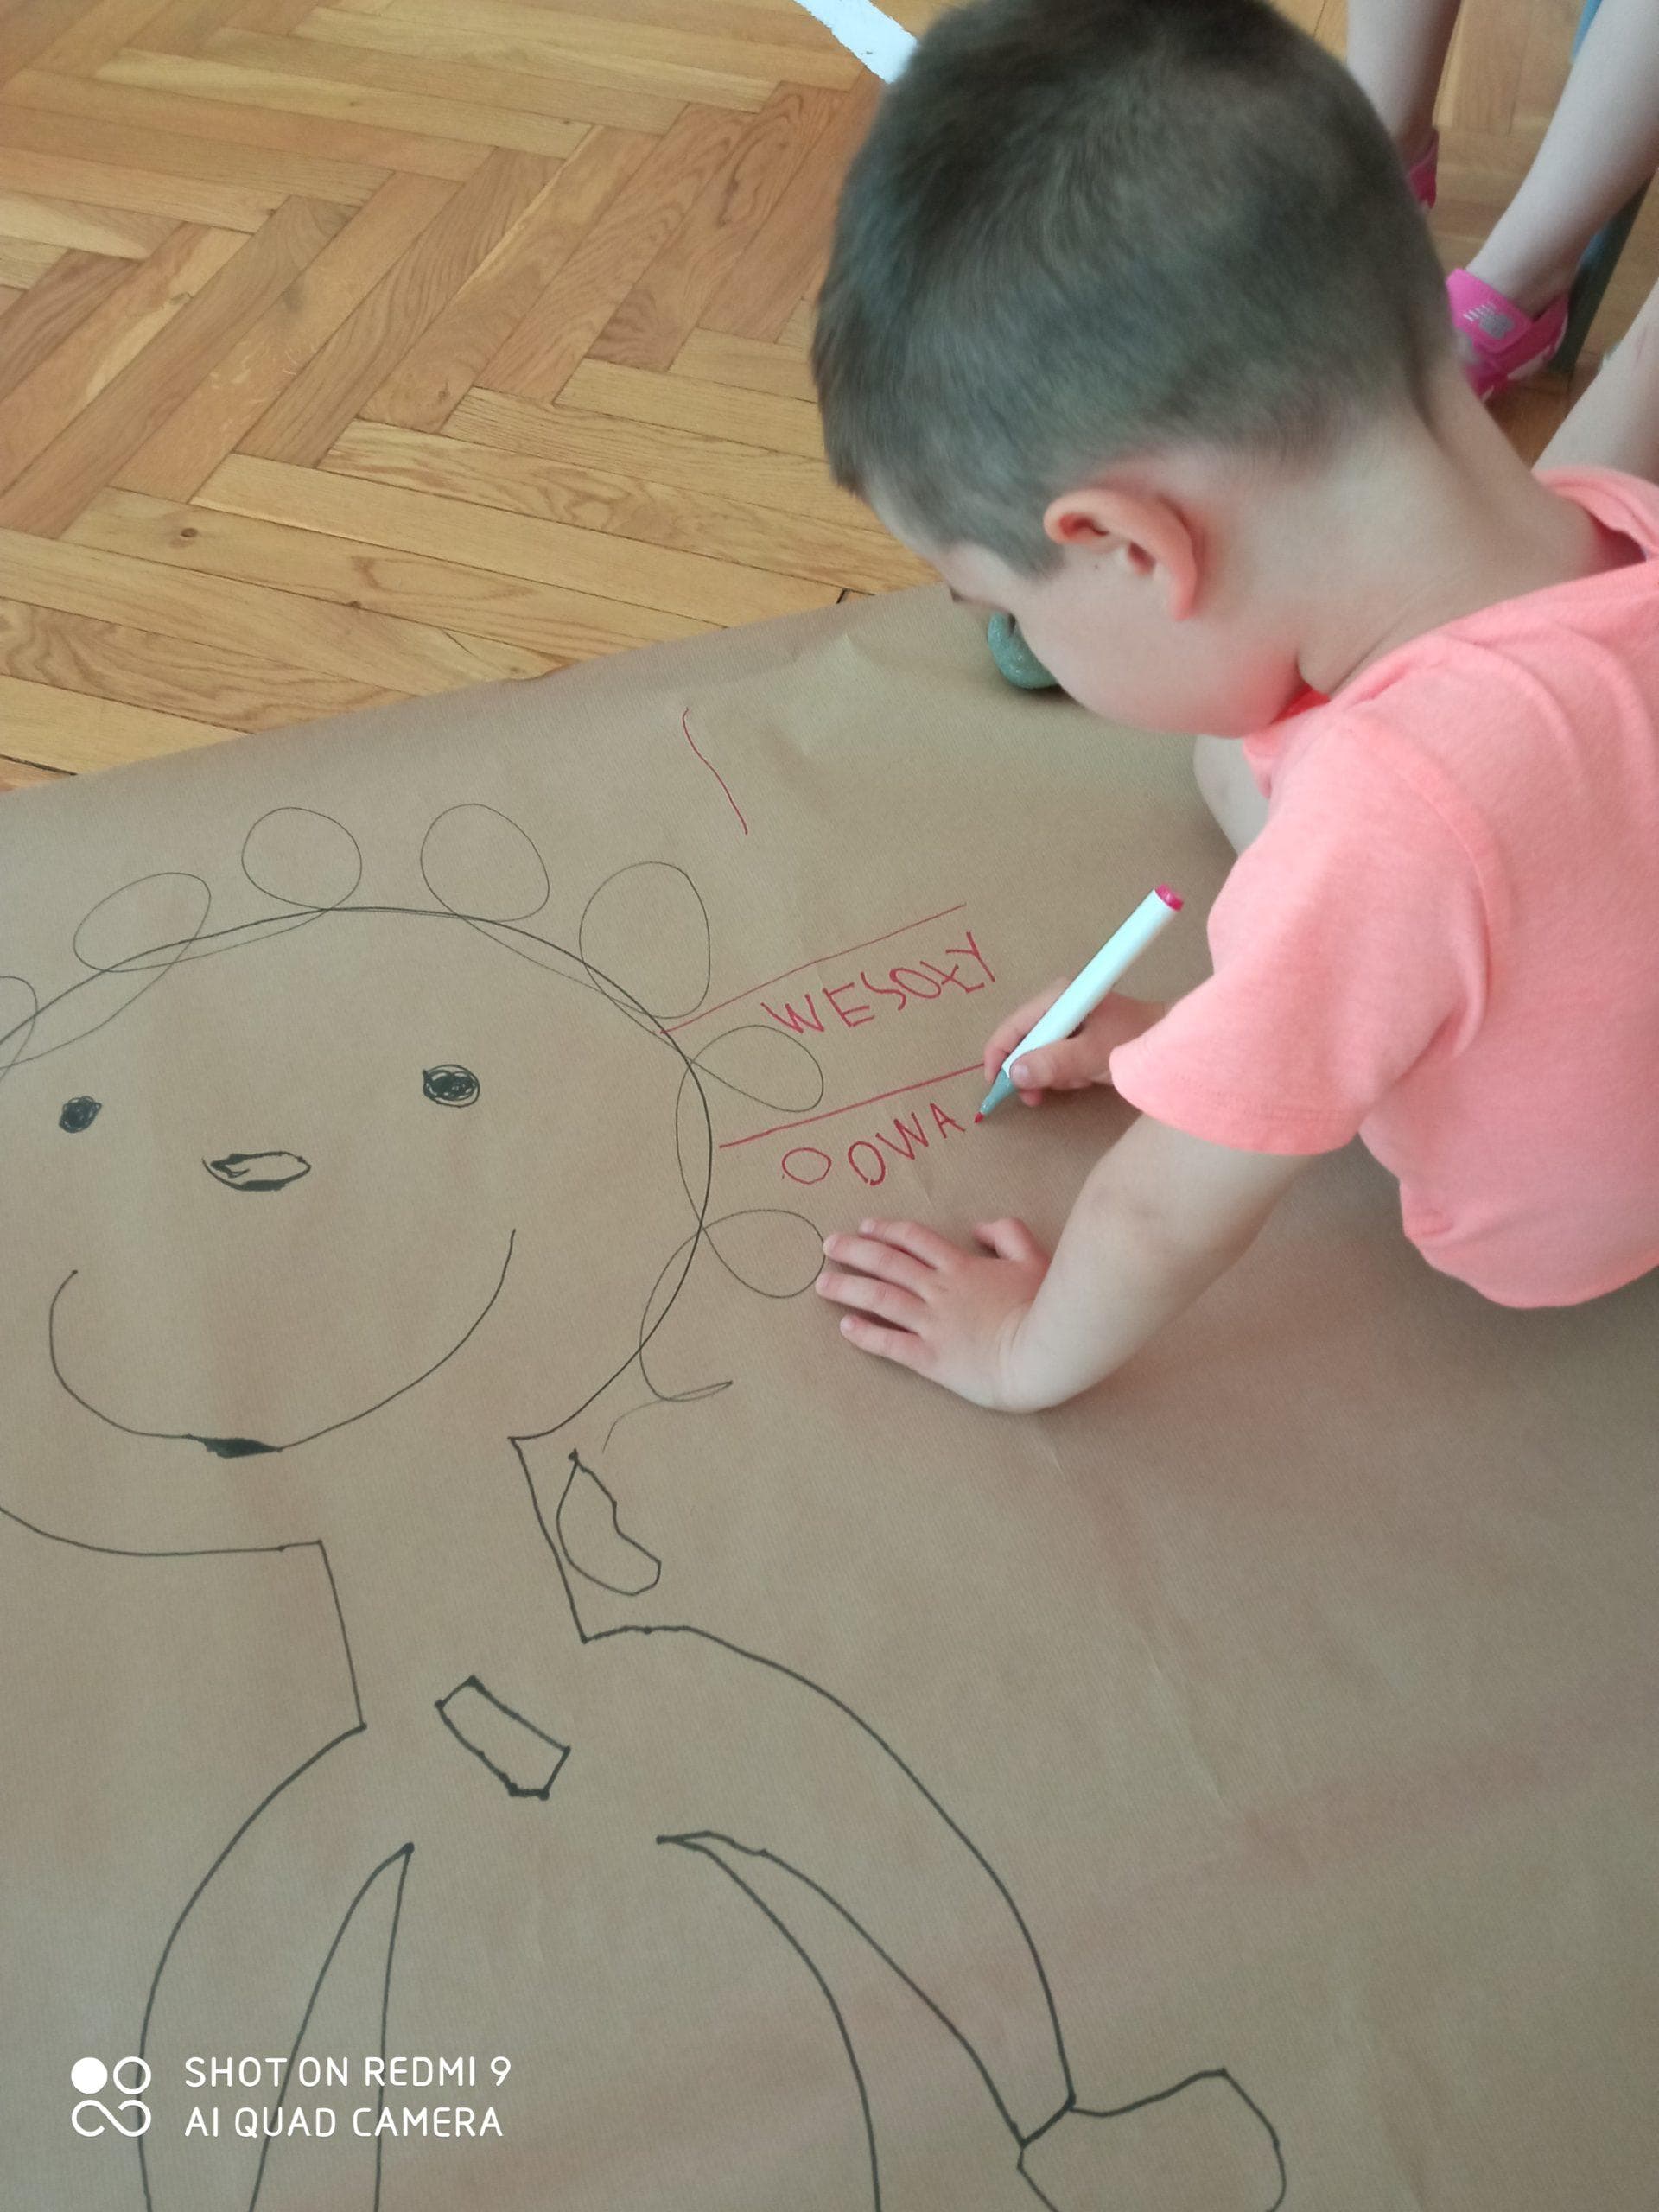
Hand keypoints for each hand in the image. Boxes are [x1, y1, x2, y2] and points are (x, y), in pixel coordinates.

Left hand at [815, 1216, 1050, 1408]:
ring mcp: (933, 1324)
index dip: (887, 1231)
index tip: (864, 1227)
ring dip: (848, 1289)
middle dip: (854, 1252)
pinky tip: (844, 1327)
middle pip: (888, 1264)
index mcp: (961, 1267)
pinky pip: (890, 1344)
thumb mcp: (1033, 1258)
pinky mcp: (931, 1358)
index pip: (915, 1240)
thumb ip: (1008, 1234)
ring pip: (881, 1299)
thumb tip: (978, 1227)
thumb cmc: (1042, 1307)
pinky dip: (865, 1334)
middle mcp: (940, 1291)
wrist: (1042, 1353)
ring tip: (822, 1283)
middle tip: (828, 1246)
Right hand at [982, 987, 1162, 1106]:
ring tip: (1077, 1083)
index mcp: (1059, 998)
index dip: (998, 1056)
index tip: (995, 1087)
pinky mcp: (1078, 1036)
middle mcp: (1059, 1004)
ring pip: (1039, 1055)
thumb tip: (1013, 1074)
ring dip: (1052, 1076)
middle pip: (1024, 1042)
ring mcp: (1069, 1020)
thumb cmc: (1132, 1042)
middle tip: (1036, 1098)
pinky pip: (1056, 1059)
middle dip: (1031, 1071)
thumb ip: (1052, 1063)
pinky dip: (1065, 1075)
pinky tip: (1084, 1079)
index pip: (1013, 1026)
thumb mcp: (1091, 1055)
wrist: (1171, 1046)